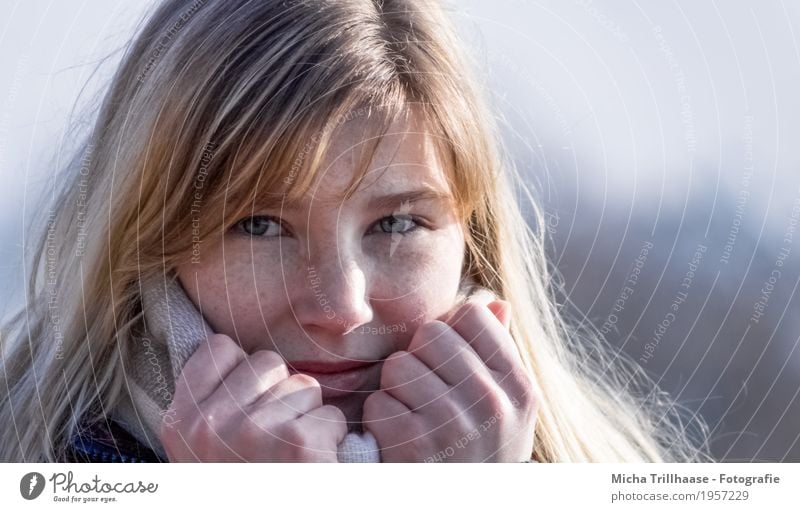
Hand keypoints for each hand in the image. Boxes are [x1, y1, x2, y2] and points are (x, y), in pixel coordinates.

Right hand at [160, 334, 346, 460]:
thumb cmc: (244, 484)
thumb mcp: (204, 448)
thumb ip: (210, 400)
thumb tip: (228, 346)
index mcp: (180, 422)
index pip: (218, 348)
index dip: (243, 371)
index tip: (247, 405)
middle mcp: (209, 425)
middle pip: (267, 362)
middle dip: (280, 394)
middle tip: (273, 440)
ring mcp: (252, 432)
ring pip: (303, 386)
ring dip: (308, 417)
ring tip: (291, 455)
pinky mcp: (298, 443)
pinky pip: (331, 413)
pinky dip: (331, 439)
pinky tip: (313, 465)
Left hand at [362, 293, 537, 461]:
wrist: (465, 504)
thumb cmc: (482, 449)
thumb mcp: (507, 406)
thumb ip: (499, 352)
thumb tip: (495, 301)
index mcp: (518, 385)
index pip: (471, 315)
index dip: (451, 332)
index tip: (449, 360)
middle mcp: (491, 402)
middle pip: (430, 335)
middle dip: (420, 359)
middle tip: (428, 393)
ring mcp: (452, 424)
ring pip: (398, 366)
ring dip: (397, 390)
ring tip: (416, 417)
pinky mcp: (413, 446)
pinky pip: (378, 402)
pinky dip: (381, 420)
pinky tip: (401, 439)